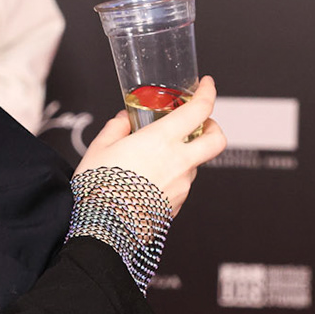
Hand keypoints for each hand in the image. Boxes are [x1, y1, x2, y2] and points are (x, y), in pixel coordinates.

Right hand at [76, 76, 226, 213]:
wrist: (102, 229)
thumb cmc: (98, 187)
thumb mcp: (100, 148)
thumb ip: (117, 128)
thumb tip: (125, 120)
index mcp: (162, 140)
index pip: (200, 109)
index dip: (207, 92)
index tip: (206, 85)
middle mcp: (179, 162)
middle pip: (216, 140)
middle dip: (213, 127)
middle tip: (199, 124)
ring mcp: (181, 186)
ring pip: (195, 164)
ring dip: (184, 156)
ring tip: (153, 160)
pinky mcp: (177, 206)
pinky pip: (180, 186)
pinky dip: (171, 178)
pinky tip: (147, 182)